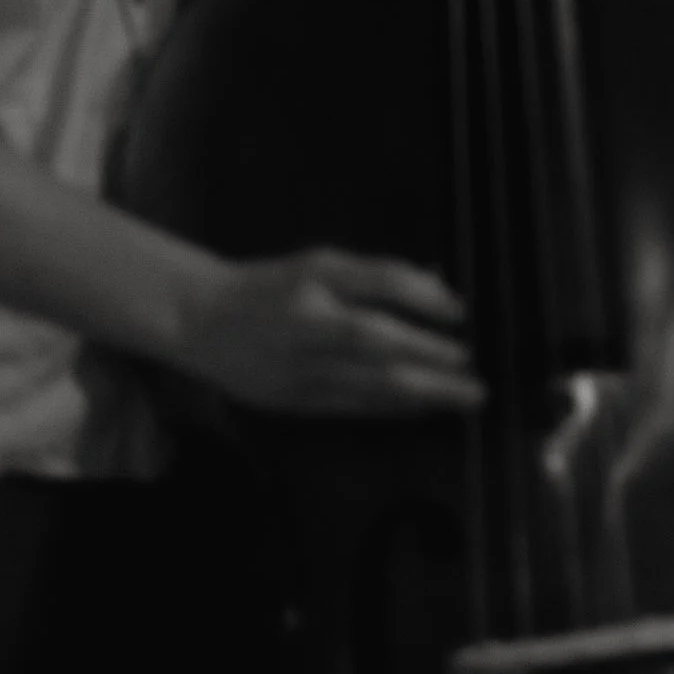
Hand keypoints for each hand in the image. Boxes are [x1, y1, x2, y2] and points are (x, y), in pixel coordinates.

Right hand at [172, 249, 485, 416]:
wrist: (199, 321)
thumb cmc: (270, 286)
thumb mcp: (320, 264)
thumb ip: (376, 277)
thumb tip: (438, 290)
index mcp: (312, 280)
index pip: (379, 282)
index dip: (424, 297)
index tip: (462, 312)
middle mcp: (304, 324)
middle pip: (378, 344)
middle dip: (432, 360)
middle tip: (474, 372)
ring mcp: (296, 368)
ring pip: (369, 384)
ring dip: (422, 394)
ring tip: (463, 398)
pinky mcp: (292, 401)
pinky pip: (353, 407)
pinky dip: (393, 409)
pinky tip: (423, 409)